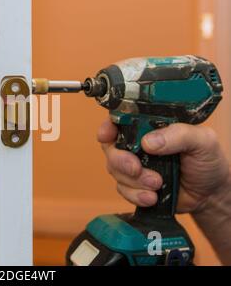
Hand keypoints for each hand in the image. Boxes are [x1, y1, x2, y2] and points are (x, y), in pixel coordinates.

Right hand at [98, 119, 229, 213]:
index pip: (120, 119)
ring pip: (115, 171)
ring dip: (134, 181)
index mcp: (149, 126)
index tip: (107, 135)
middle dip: (120, 160)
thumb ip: (178, 135)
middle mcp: (136, 144)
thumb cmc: (207, 161)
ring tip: (158, 184)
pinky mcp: (134, 186)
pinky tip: (153, 197)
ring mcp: (134, 165)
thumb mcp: (202, 141)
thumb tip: (148, 142)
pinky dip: (136, 195)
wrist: (210, 194)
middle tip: (136, 168)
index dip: (107, 126)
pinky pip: (122, 190)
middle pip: (111, 148)